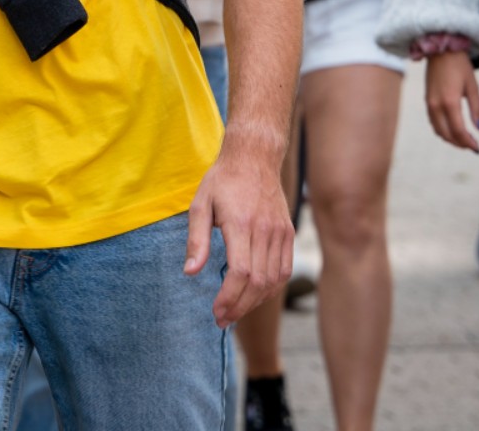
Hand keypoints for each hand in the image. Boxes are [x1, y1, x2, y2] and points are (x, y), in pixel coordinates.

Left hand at [185, 147, 292, 328]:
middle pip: (258, 283)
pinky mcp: (288, 233)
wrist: (254, 158)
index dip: (229, 298)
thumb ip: (196, 240)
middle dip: (239, 307)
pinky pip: (284, 270)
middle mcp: (265, 231)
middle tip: (222, 320)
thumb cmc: (222, 181)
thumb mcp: (200, 205)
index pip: (240, 273)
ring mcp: (280, 233)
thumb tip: (190, 272)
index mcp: (241, 224)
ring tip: (235, 311)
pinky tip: (255, 296)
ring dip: (254, 302)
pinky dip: (271, 289)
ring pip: (273, 280)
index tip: (216, 312)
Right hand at [425, 51, 478, 152]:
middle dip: (460, 144)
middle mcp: (436, 106)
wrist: (441, 50)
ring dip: (451, 138)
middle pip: (446, 134)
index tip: (478, 148)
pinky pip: (433, 122)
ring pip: (438, 130)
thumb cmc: (459, 66)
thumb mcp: (472, 86)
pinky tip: (453, 129)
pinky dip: (443, 130)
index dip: (468, 143)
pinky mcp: (427, 101)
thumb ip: (477, 108)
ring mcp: (429, 104)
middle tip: (473, 147)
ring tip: (464, 140)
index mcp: (449, 102)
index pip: (459, 131)